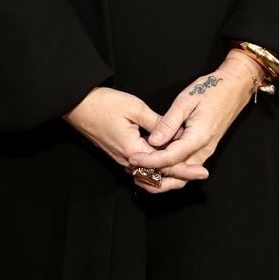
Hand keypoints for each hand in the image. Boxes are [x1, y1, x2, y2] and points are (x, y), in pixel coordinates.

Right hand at [62, 84, 210, 192]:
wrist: (78, 106)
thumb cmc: (103, 104)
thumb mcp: (135, 108)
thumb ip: (157, 123)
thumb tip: (176, 133)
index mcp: (132, 150)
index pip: (164, 166)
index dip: (184, 168)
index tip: (201, 171)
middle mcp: (127, 160)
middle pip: (158, 174)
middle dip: (181, 175)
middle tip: (201, 173)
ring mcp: (122, 159)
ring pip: (150, 173)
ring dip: (169, 173)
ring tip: (189, 171)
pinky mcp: (120, 154)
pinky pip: (142, 167)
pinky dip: (157, 167)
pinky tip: (169, 161)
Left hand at [122, 49, 262, 189]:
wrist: (234, 88)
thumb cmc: (211, 90)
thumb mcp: (185, 101)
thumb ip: (168, 123)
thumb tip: (153, 141)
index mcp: (199, 137)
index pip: (170, 158)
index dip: (149, 161)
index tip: (133, 159)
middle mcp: (204, 149)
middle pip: (177, 175)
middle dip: (155, 176)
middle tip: (134, 170)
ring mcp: (206, 151)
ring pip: (183, 176)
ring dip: (163, 178)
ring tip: (142, 171)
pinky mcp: (204, 149)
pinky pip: (187, 167)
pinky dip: (171, 170)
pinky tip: (157, 164)